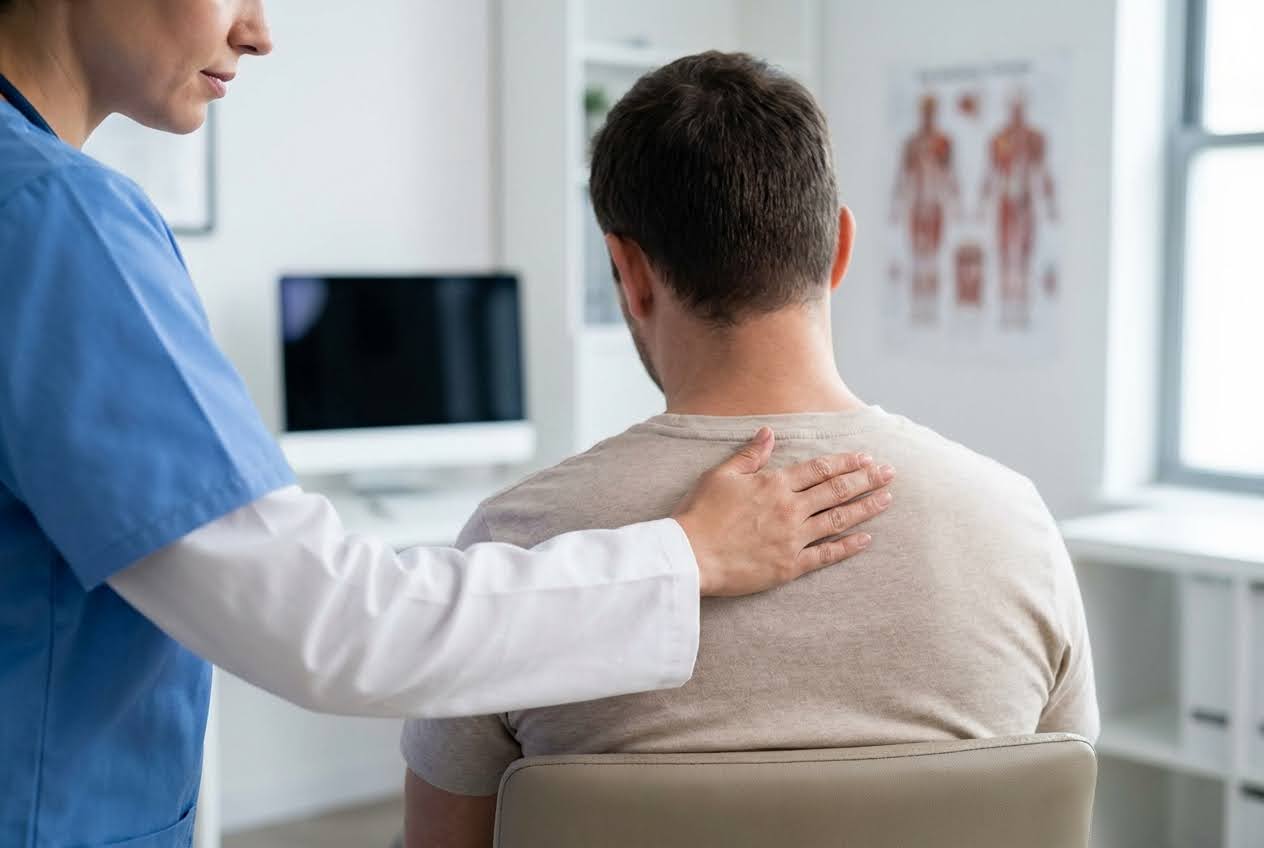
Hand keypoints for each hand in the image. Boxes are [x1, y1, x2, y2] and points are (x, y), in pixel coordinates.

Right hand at [672, 427, 893, 596]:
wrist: (690, 555)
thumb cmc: (701, 514)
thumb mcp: (721, 475)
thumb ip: (749, 455)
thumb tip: (769, 433)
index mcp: (774, 484)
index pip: (819, 469)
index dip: (845, 462)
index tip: (865, 457)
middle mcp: (790, 508)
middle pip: (836, 490)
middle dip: (866, 479)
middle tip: (889, 472)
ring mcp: (793, 538)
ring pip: (838, 519)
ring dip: (865, 508)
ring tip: (887, 499)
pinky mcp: (790, 565)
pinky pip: (826, 555)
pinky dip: (847, 547)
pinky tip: (866, 539)